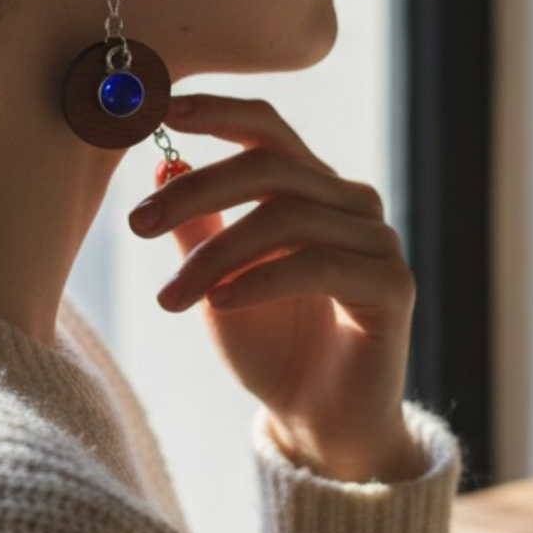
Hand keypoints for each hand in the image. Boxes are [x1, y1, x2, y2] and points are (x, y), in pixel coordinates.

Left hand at [127, 94, 422, 483]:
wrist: (319, 423)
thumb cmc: (271, 349)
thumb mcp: (218, 281)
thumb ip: (199, 227)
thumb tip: (162, 167)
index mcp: (315, 189)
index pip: (269, 130)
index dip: (218, 111)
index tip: (160, 110)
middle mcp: (353, 204)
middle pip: (270, 166)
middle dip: (197, 189)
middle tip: (139, 223)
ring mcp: (378, 242)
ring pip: (285, 217)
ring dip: (216, 254)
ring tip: (172, 296)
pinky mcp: (392, 287)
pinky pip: (316, 266)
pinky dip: (257, 282)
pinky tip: (217, 304)